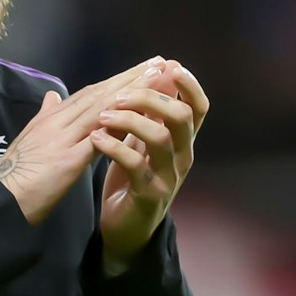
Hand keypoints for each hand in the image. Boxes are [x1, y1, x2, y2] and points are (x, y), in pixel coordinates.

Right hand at [0, 57, 168, 225]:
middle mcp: (58, 121)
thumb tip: (52, 96)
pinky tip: (140, 117)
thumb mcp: (30, 139)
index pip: (91, 93)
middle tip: (159, 63)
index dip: (118, 79)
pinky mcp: (67, 159)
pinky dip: (119, 126)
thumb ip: (46, 116)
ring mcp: (63, 138)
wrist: (0, 200)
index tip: (142, 68)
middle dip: (131, 77)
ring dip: (132, 92)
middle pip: (100, 94)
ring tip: (156, 78)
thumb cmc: (16, 174)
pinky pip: (98, 139)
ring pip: (102, 109)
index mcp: (52, 117)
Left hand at [93, 60, 209, 273]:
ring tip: (103, 116)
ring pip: (161, 137)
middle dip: (152, 98)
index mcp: (183, 141)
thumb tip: (152, 76)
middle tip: (120, 95)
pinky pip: (136, 165)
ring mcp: (169, 176)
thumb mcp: (144, 143)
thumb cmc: (134, 179)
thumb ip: (150, 115)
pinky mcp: (150, 194)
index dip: (189, 85)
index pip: (199, 108)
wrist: (126, 228)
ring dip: (130, 120)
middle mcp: (183, 157)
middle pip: (183, 117)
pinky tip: (96, 139)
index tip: (169, 67)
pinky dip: (114, 147)